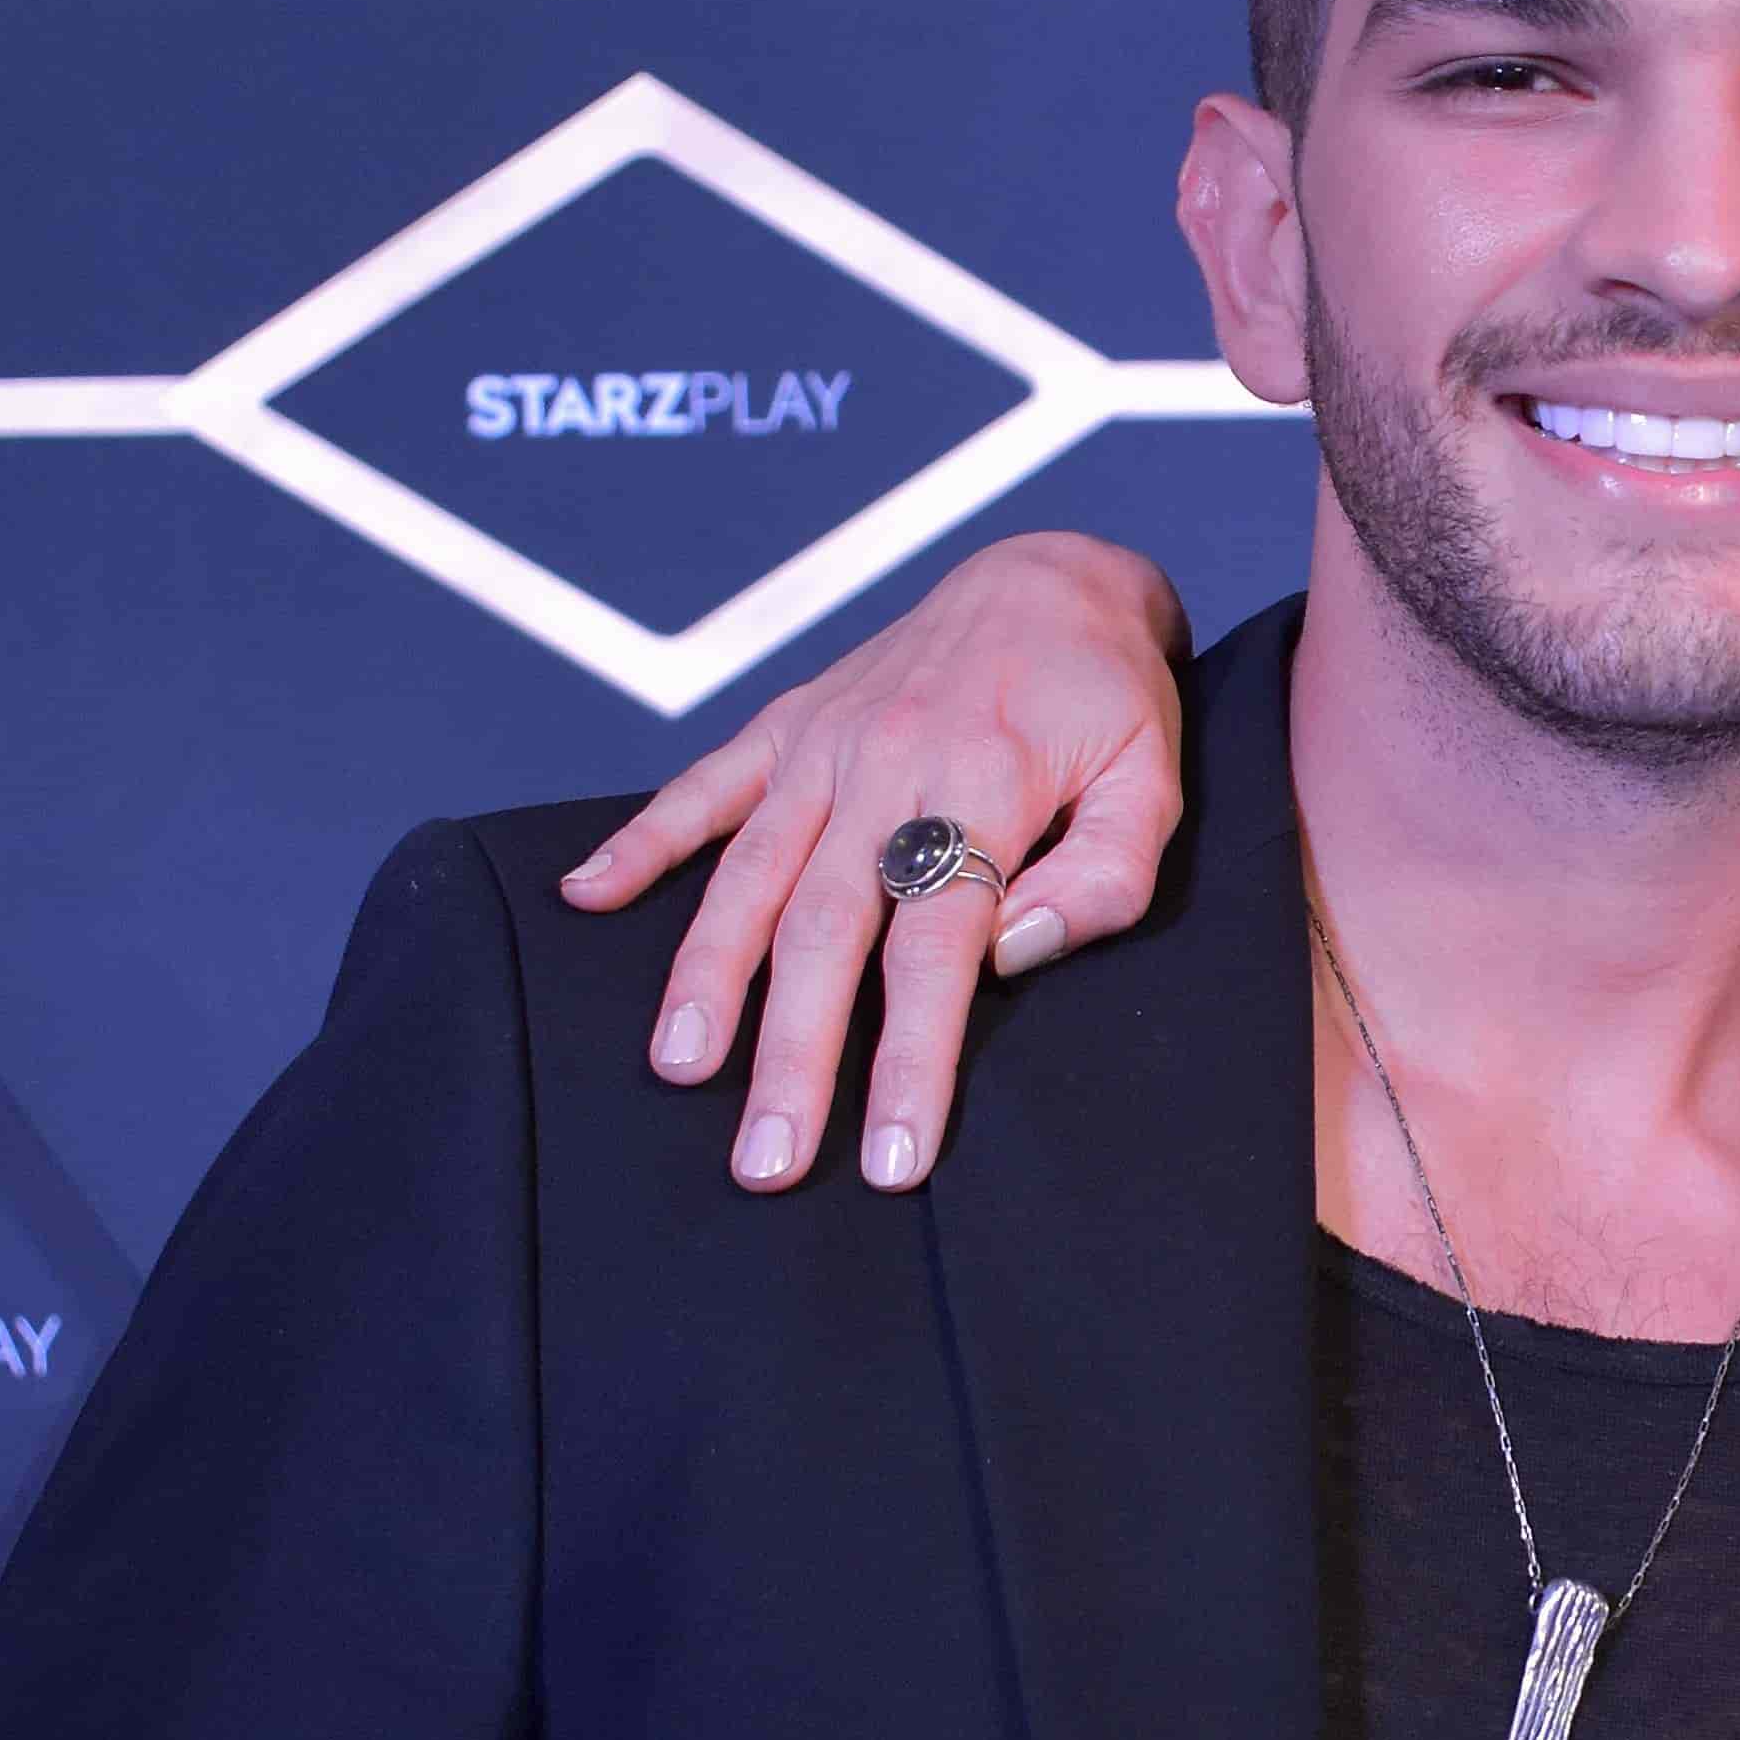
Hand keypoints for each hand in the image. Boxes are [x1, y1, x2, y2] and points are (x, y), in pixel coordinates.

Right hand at [558, 532, 1193, 1191]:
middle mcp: (888, 766)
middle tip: (766, 1158)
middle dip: (792, 1055)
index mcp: (985, 788)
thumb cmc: (1109, 701)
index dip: (910, 1058)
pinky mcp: (786, 725)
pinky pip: (702, 786)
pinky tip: (585, 898)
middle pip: (827, 932)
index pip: (937, 951)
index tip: (889, 1156)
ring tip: (679, 1064)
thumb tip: (1015, 955)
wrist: (1053, 580)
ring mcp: (825, 745)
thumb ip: (1104, 878)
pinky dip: (640, 840)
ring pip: (750, 875)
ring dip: (708, 976)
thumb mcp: (1154, 784)